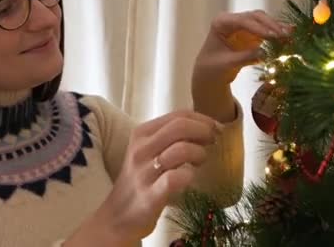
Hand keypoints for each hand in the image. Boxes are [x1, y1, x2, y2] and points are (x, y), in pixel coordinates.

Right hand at [65, 111, 219, 246]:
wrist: (117, 217)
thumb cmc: (141, 182)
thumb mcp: (149, 152)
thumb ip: (170, 139)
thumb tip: (206, 128)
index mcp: (141, 134)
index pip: (178, 115)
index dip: (202, 119)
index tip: (216, 128)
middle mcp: (141, 149)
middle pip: (180, 127)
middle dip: (204, 131)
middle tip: (213, 142)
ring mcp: (144, 172)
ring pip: (181, 149)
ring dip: (199, 153)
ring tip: (200, 162)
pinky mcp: (150, 195)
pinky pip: (176, 178)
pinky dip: (189, 175)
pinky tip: (190, 178)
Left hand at [191, 10, 291, 121]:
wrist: (210, 72)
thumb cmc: (213, 67)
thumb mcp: (228, 64)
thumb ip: (245, 57)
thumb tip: (266, 53)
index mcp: (221, 22)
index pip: (242, 21)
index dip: (258, 27)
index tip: (272, 35)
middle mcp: (233, 20)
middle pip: (255, 17)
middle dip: (270, 25)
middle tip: (284, 35)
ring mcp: (244, 26)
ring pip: (263, 22)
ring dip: (277, 28)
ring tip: (291, 34)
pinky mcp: (252, 34)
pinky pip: (267, 31)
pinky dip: (277, 33)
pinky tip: (290, 34)